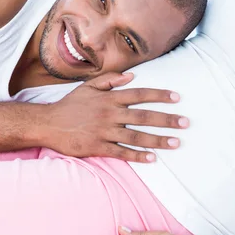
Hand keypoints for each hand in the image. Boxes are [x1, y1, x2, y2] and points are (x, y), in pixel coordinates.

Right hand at [46, 72, 187, 161]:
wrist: (48, 123)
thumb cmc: (69, 105)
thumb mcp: (88, 86)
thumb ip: (110, 80)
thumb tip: (132, 76)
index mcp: (108, 97)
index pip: (139, 94)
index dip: (159, 95)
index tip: (176, 98)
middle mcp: (109, 113)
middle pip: (143, 116)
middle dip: (166, 119)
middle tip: (185, 123)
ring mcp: (104, 131)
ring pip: (136, 136)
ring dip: (157, 140)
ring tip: (176, 142)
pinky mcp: (97, 147)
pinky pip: (121, 152)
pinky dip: (137, 156)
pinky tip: (152, 159)